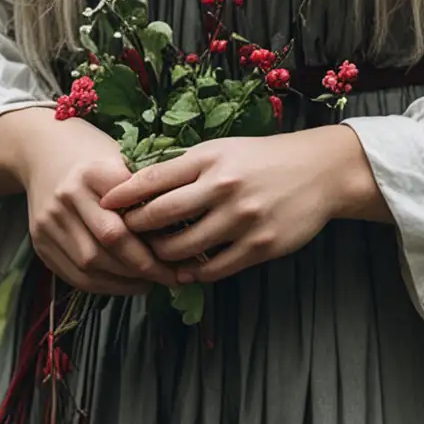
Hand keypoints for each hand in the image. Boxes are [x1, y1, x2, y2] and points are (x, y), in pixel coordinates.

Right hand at [21, 115, 181, 295]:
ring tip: (151, 282)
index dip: (156, 241)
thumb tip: (184, 230)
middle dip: (144, 265)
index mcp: (93, 172)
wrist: (42, 151)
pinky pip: (73, 274)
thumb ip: (146, 190)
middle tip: (171, 277)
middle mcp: (66, 196)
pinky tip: (125, 284)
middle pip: (109, 241)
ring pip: (90, 263)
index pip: (129, 214)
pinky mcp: (39, 241)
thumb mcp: (122, 158)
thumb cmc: (95, 156)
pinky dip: (103, 285)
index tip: (180, 256)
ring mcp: (48, 221)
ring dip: (124, 280)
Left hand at [95, 132, 347, 284]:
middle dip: (135, 230)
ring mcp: (242, 218)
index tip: (103, 206)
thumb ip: (184, 167)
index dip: (122, 195)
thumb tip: (136, 185)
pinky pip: (214, 269)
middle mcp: (223, 186)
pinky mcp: (260, 246)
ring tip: (153, 257)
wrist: (320, 171)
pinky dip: (194, 273)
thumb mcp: (222, 151)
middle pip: (160, 216)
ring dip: (161, 256)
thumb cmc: (262, 159)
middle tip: (123, 237)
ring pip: (184, 248)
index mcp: (209, 158)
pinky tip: (185, 271)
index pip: (152, 179)